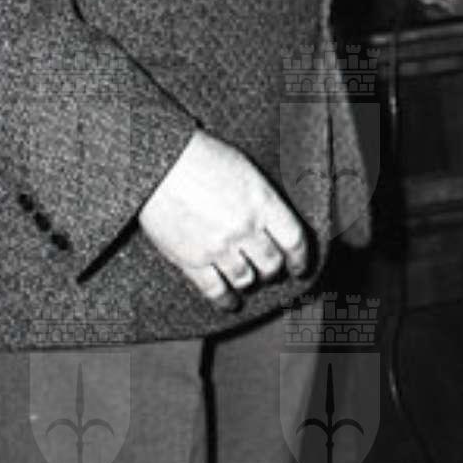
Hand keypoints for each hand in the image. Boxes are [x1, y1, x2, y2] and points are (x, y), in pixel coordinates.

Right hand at [138, 130, 311, 312]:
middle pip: (271, 263)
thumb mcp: (248, 171)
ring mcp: (218, 247)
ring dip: (251, 282)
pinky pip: (214, 289)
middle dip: (274, 270)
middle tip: (273, 271)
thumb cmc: (204, 159)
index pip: (293, 239)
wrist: (162, 166)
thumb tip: (274, 221)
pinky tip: (230, 302)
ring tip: (251, 282)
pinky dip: (225, 300)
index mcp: (263, 202)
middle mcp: (245, 228)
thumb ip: (263, 199)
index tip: (300, 266)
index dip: (300, 257)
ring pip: (245, 279)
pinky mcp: (191, 261)